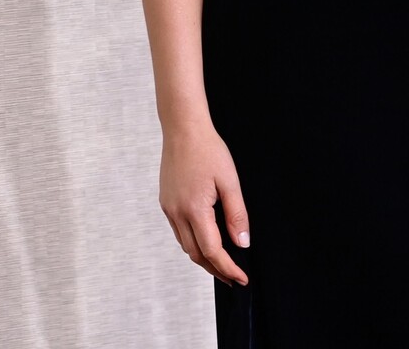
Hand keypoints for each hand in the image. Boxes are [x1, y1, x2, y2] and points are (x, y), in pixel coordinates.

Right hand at [160, 122, 249, 285]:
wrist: (183, 129)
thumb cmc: (208, 150)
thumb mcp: (230, 182)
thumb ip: (237, 215)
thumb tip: (242, 244)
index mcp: (194, 209)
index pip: (212, 251)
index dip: (228, 268)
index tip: (241, 279)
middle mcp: (177, 212)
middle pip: (195, 254)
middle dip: (215, 269)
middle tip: (233, 277)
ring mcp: (168, 208)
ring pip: (185, 245)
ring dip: (202, 258)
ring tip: (221, 263)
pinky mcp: (165, 202)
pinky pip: (178, 231)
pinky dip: (192, 242)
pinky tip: (204, 239)